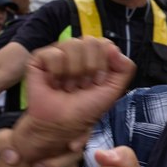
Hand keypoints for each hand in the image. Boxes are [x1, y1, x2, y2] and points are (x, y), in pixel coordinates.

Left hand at [0, 127, 86, 166]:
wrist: (18, 158)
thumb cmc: (14, 144)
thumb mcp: (4, 138)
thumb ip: (4, 142)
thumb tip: (13, 158)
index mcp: (57, 128)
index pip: (80, 129)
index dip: (80, 137)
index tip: (72, 146)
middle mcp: (69, 141)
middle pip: (75, 154)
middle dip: (55, 165)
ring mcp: (71, 158)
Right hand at [12, 38, 134, 161]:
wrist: (62, 124)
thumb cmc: (85, 109)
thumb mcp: (113, 91)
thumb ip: (125, 69)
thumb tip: (113, 48)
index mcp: (95, 56)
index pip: (105, 43)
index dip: (103, 65)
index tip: (97, 83)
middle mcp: (78, 51)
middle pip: (90, 41)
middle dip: (89, 69)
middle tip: (82, 86)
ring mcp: (59, 52)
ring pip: (72, 44)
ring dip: (73, 73)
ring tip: (68, 87)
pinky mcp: (40, 57)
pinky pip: (53, 54)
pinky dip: (56, 73)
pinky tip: (54, 84)